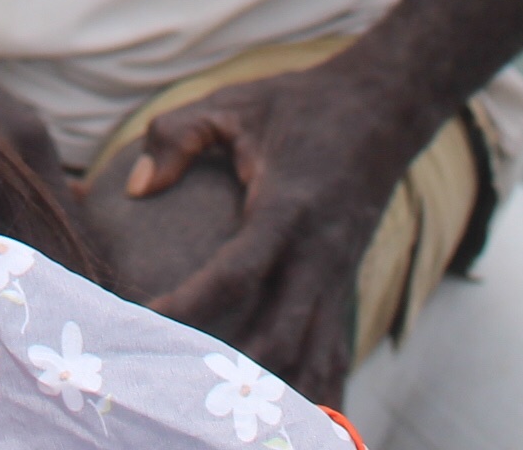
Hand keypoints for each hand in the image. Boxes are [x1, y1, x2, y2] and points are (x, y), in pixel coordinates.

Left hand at [122, 55, 428, 404]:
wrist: (385, 108)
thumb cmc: (300, 105)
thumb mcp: (234, 104)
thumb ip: (178, 136)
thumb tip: (137, 186)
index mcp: (287, 210)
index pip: (237, 275)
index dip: (189, 306)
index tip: (142, 322)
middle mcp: (319, 256)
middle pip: (279, 339)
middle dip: (228, 375)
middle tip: (172, 388)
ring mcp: (338, 278)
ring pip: (314, 361)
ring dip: (277, 397)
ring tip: (227, 425)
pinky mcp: (346, 289)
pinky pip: (335, 355)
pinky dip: (318, 393)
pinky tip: (298, 428)